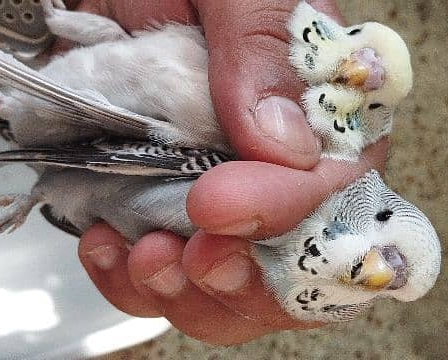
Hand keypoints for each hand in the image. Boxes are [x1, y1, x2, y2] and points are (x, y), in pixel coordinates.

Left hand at [68, 0, 389, 344]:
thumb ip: (263, 44)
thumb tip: (286, 146)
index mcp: (321, 104)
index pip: (341, 185)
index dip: (289, 213)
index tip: (217, 205)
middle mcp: (282, 160)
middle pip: (299, 261)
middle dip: (244, 278)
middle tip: (190, 252)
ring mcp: (223, 188)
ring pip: (235, 283)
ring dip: (187, 292)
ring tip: (141, 255)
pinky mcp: (163, 207)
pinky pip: (166, 275)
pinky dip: (131, 280)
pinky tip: (106, 246)